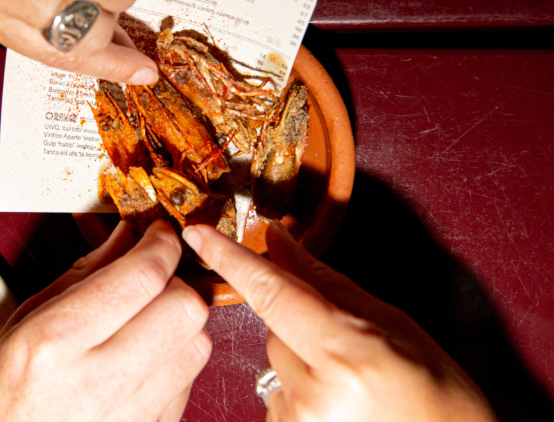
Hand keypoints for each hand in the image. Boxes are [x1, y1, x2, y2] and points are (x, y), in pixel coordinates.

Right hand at [0, 220, 211, 421]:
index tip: (159, 236)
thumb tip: (129, 237)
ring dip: (181, 324)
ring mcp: (129, 414)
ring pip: (197, 346)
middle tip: (155, 280)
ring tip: (150, 323)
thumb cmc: (4, 395)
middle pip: (184, 309)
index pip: (142, 276)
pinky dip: (176, 362)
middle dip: (176, 283)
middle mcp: (97, 379)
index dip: (160, 246)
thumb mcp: (28, 321)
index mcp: (57, 340)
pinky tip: (146, 360)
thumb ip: (86, 274)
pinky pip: (189, 384)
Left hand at [182, 222, 496, 421]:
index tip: (198, 234)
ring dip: (299, 360)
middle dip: (298, 323)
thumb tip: (278, 242)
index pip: (271, 292)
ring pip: (272, 358)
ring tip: (350, 383)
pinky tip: (337, 403)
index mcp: (343, 354)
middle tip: (347, 345)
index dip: (230, 258)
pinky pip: (276, 392)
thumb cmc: (438, 399)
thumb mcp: (392, 325)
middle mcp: (311, 393)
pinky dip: (298, 389)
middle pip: (272, 326)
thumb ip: (325, 283)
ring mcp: (296, 421)